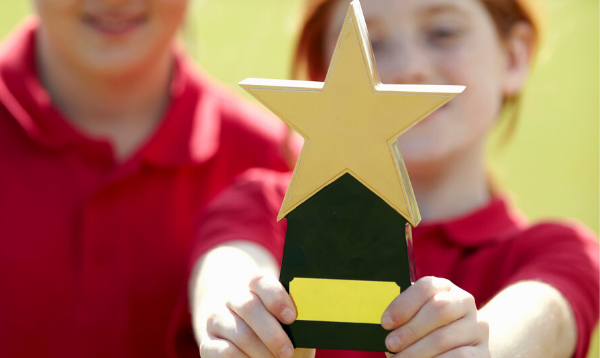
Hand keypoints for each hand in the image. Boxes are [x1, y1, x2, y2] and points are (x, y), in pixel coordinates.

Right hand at [199, 271, 314, 357]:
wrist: (254, 349)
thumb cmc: (280, 333)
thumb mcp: (290, 324)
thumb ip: (298, 320)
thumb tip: (310, 315)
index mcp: (255, 286)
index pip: (260, 280)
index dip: (276, 297)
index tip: (292, 317)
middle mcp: (233, 297)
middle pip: (249, 306)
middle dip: (272, 333)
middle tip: (287, 352)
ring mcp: (217, 319)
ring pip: (240, 333)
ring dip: (261, 353)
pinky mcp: (207, 343)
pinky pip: (224, 353)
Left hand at [381, 276, 489, 357]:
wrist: (460, 347)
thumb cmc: (427, 330)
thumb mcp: (416, 317)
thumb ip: (403, 317)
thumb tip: (385, 325)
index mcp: (445, 288)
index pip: (426, 287)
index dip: (403, 304)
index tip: (385, 323)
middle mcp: (465, 303)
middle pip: (438, 309)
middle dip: (410, 329)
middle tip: (390, 344)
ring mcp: (477, 327)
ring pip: (444, 338)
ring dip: (417, 352)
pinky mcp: (483, 352)